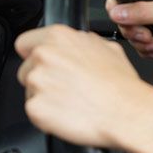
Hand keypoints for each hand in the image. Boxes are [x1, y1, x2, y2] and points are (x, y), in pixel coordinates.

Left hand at [16, 25, 152, 147]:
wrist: (126, 111)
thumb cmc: (121, 84)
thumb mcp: (110, 49)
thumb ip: (85, 42)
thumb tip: (80, 43)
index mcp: (60, 37)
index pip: (25, 43)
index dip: (35, 54)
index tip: (45, 64)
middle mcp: (44, 56)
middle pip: (26, 69)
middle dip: (43, 78)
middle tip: (67, 86)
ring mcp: (38, 82)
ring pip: (30, 91)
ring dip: (46, 97)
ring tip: (72, 100)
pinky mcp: (35, 107)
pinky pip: (35, 111)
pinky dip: (48, 115)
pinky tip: (69, 112)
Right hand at [105, 0, 152, 62]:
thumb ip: (141, 12)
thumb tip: (117, 12)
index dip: (122, 10)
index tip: (131, 22)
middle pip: (127, 15)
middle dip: (136, 31)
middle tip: (148, 36)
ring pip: (135, 31)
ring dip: (144, 43)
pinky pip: (143, 41)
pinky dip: (149, 49)